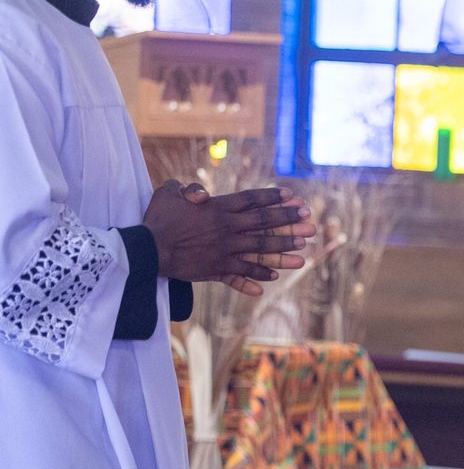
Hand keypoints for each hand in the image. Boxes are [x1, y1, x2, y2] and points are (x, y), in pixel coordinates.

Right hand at [144, 181, 313, 295]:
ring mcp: (225, 250)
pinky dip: (256, 277)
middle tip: (310, 224)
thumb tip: (201, 192)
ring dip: (283, 253)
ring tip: (303, 256)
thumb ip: (189, 189)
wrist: (147, 249)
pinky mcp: (216, 269)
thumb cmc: (157, 218)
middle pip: (264, 225)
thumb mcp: (170, 193)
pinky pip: (241, 274)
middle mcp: (227, 229)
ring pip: (260, 251)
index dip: (273, 198)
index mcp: (218, 208)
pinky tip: (271, 280)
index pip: (252, 200)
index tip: (293, 197)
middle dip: (289, 224)